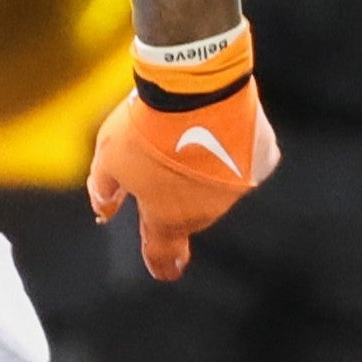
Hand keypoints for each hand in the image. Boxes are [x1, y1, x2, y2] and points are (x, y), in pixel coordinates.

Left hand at [88, 72, 279, 279]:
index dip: (161, 262)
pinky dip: (227, 145)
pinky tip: (214, 122)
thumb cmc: (145, 128)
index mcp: (168, 216)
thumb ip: (104, 189)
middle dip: (174, 193)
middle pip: (188, 211)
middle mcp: (206, 210)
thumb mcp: (108, 157)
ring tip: (182, 131)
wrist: (194, 91)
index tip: (164, 271)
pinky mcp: (259, 161)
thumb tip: (103, 209)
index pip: (163, 249)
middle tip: (160, 160)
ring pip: (215, 185)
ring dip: (200, 168)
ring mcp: (237, 187)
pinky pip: (240, 157)